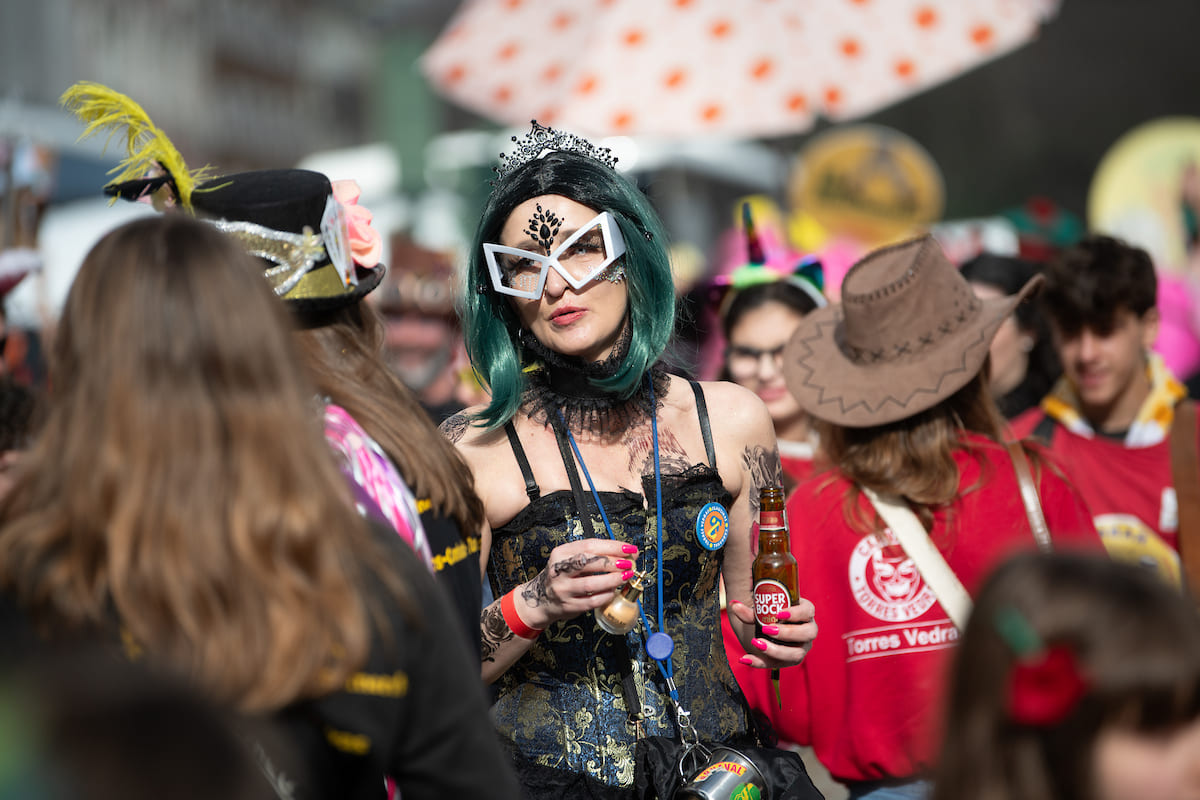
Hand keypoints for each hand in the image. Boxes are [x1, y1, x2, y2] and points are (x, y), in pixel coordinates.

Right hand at [514, 538, 639, 628]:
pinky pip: (591, 601)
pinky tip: (613, 591)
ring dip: (612, 580)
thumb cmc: (562, 576)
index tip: (629, 548)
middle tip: (629, 563)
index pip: (589, 546)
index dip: (612, 546)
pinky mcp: (568, 606)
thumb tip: (625, 553)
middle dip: (613, 562)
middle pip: (589, 562)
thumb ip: (594, 554)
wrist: (540, 599)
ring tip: (625, 576)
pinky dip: (606, 595)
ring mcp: (562, 589)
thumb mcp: (570, 559)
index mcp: (561, 554)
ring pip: (591, 584)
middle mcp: (559, 570)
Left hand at [728, 597, 816, 668]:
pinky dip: (759, 662)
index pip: (808, 611)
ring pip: (797, 654)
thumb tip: (735, 605)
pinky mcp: (787, 660)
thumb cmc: (765, 612)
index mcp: (804, 612)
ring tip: (758, 644)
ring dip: (777, 651)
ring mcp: (800, 647)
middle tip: (767, 629)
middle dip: (788, 632)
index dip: (797, 613)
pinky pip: (777, 664)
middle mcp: (807, 630)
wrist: (758, 626)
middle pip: (808, 633)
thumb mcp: (759, 609)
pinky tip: (745, 658)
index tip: (779, 614)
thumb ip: (749, 610)